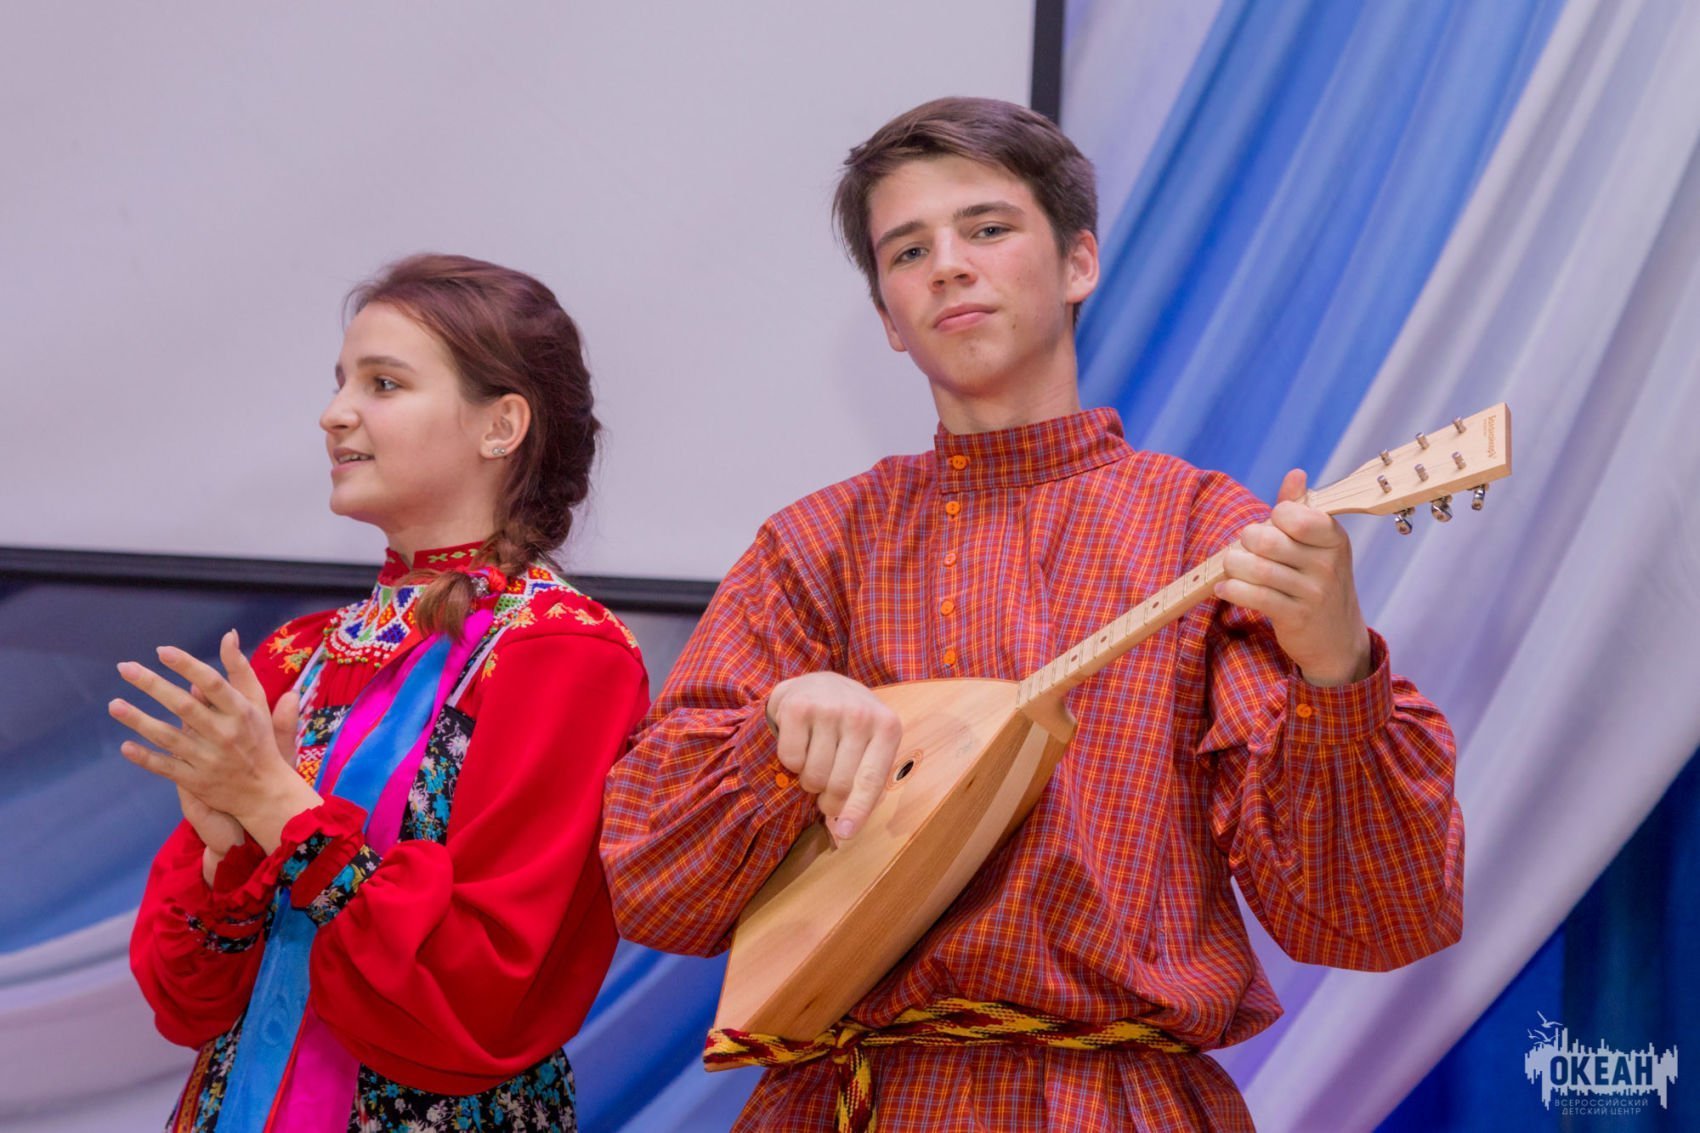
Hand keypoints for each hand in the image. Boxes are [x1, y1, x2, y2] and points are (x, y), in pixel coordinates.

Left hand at [111, 629, 320, 850]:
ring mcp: (208, 758)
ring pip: (168, 737)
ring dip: (139, 720)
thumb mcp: (257, 702)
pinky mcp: (196, 780)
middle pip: (184, 706)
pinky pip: (166, 767)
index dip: (187, 665)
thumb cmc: (259, 740)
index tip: (162, 651)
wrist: (265, 791)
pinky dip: (146, 758)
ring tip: (113, 704)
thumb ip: (240, 670)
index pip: (212, 683)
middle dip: (153, 685)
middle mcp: (224, 733)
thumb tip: (228, 635)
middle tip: (125, 668)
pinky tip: (125, 746)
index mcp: (241, 711)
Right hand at [766, 672, 901, 840]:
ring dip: (808, 779)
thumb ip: (864, 784)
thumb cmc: (848, 727)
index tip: (844, 833)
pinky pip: (791, 759)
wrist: (819, 685)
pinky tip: (800, 742)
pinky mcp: (797, 706)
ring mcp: (829, 708)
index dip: (856, 811)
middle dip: (827, 798)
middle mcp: (860, 714)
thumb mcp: (870, 747)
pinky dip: (791, 762)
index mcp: (887, 727)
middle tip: (824, 790)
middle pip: (838, 784)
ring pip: (812, 775)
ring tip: (815, 760)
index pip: (871, 780)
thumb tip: (843, 830)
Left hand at [1215, 469, 1371, 686]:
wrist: (1337, 637)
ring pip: (1256, 569)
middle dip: (1245, 542)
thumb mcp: (1317, 544)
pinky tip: (1225, 587)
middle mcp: (1327, 564)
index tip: (1272, 527)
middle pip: (1267, 540)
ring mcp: (1314, 592)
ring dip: (1233, 566)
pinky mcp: (1296, 616)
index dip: (1272, 518)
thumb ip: (1301, 509)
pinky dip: (1232, 589)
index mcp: (1333, 538)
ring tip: (1231, 568)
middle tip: (1243, 549)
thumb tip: (1296, 473)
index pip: (1293, 514)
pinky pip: (1254, 596)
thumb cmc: (1317, 580)